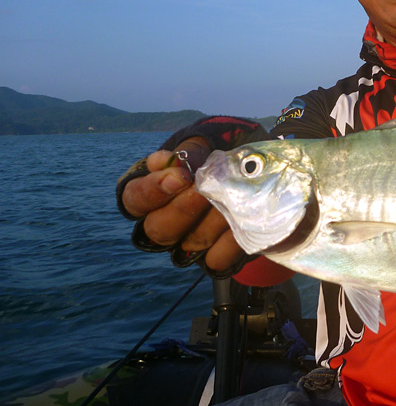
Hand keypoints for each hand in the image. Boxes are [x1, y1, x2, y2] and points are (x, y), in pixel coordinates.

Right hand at [121, 137, 244, 271]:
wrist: (251, 173)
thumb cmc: (215, 158)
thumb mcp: (202, 147)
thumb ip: (187, 152)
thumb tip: (169, 162)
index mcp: (150, 195)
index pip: (135, 199)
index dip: (153, 191)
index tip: (179, 178)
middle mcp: (163, 224)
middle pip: (158, 229)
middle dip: (183, 209)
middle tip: (206, 192)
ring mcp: (187, 244)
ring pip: (190, 242)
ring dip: (212, 220)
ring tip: (232, 200)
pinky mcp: (213, 257)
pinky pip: (216, 258)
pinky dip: (231, 241)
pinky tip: (244, 222)